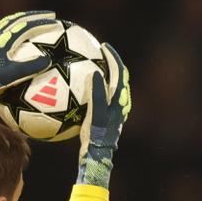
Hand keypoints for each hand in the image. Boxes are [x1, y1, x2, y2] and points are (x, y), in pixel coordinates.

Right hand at [77, 43, 131, 187]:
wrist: (98, 154)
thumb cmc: (96, 135)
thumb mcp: (96, 113)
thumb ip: (98, 93)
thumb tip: (96, 73)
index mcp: (120, 99)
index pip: (120, 72)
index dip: (113, 58)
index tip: (103, 46)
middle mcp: (120, 103)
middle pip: (118, 76)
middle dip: (110, 63)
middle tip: (99, 53)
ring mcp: (114, 110)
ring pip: (112, 86)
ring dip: (105, 74)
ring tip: (92, 65)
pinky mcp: (106, 116)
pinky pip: (102, 96)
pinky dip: (96, 88)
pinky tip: (81, 88)